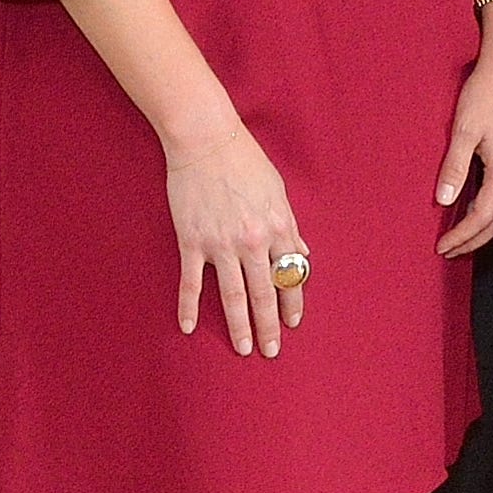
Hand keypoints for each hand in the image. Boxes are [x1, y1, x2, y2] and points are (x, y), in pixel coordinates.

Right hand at [164, 116, 304, 356]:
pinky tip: (188, 327)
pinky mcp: (192, 241)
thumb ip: (290, 227)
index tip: (293, 323)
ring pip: (233, 295)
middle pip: (264, 293)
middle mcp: (252, 241)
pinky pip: (191, 282)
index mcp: (277, 228)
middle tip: (272, 351)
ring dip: (239, 325)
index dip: (293, 302)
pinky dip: (189, 306)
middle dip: (270, 326)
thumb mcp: (278, 192)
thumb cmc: (245, 162)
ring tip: (243, 348)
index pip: (290, 275)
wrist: (205, 141)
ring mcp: (220, 244)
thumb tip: (304, 254)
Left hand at [435, 41, 492, 256]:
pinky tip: (477, 208)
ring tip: (461, 236)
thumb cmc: (487, 93)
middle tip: (449, 251)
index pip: (483, 217)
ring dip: (484, 227)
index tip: (442, 246)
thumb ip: (455, 168)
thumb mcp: (464, 131)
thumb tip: (445, 200)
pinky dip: (492, 211)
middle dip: (474, 240)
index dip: (462, 236)